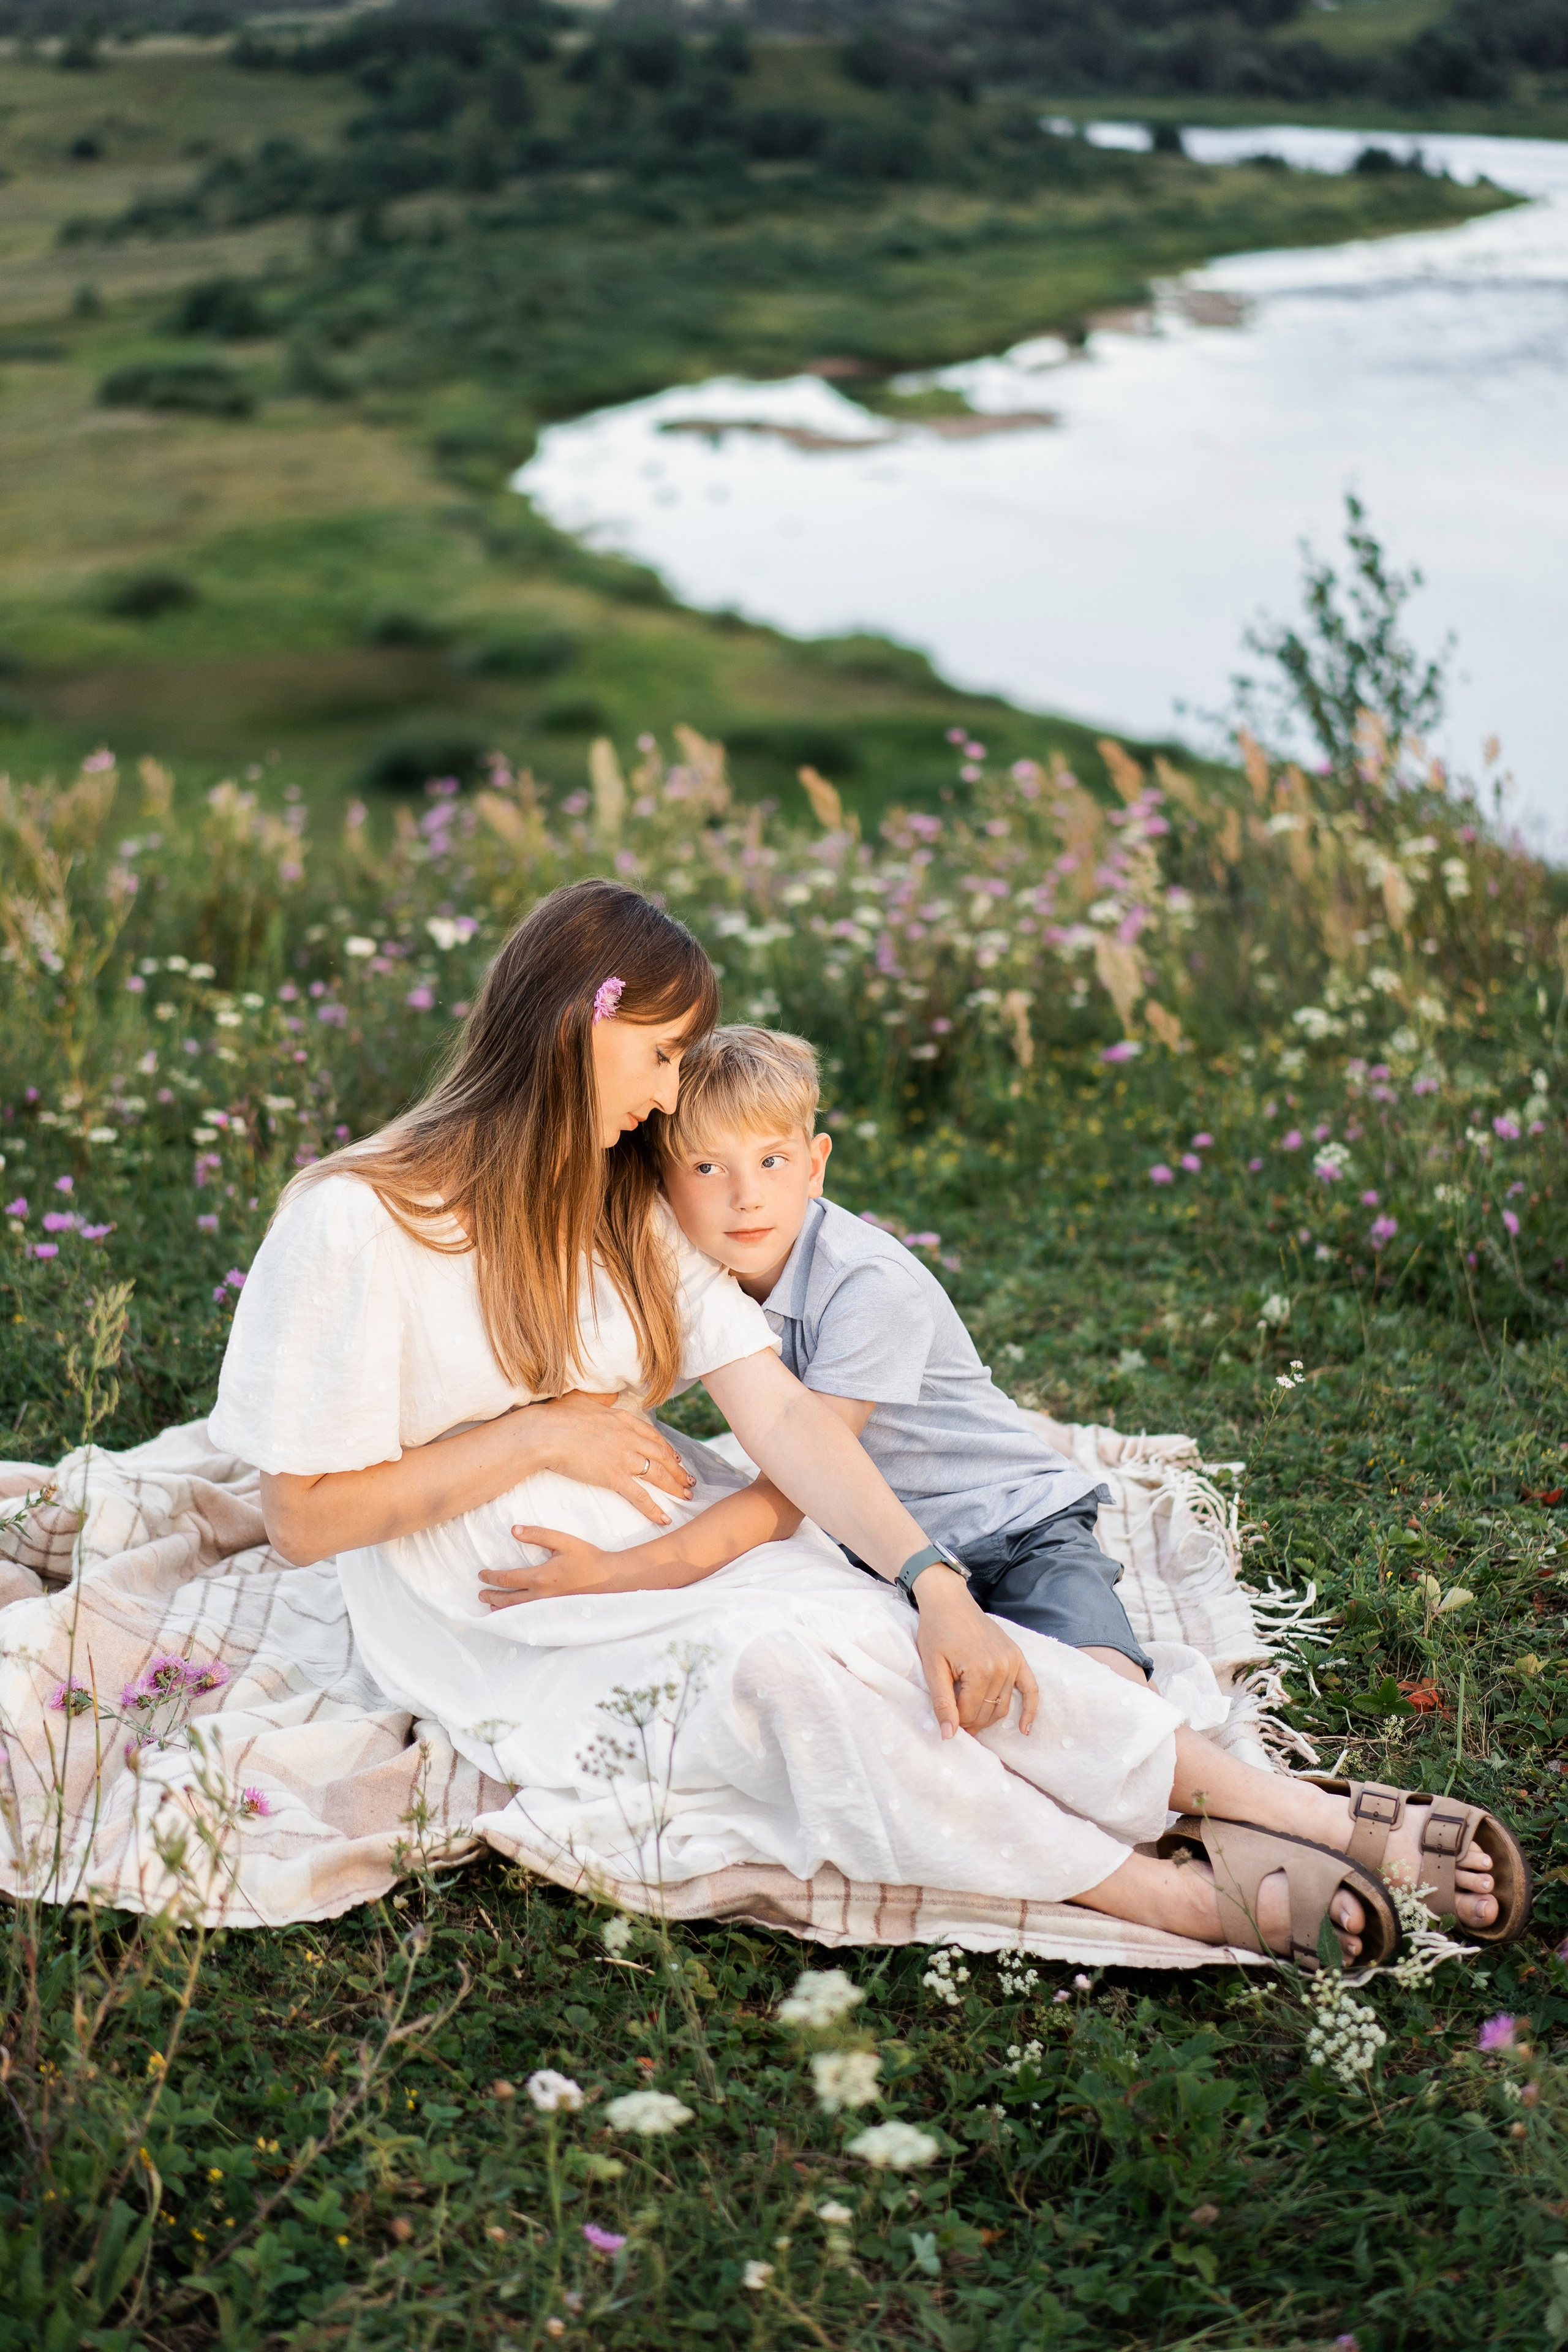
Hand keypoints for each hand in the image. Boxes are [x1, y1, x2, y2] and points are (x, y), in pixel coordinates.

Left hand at [479, 1527, 619, 1608]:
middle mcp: (540, 1596)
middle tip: (480, 1594)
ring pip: (517, 1611)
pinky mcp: (555, 1612)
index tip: (481, 1574)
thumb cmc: (588, 1557)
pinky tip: (514, 1615)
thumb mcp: (563, 1541)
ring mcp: (548, 1607)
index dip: (491, 1577)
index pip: (507, 1579)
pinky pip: (529, 1617)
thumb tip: (514, 1530)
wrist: (609, 1578)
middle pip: (508, 1599)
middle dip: (491, 1596)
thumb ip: (538, 1535)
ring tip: (492, 1606)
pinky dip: (516, 1616)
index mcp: (540, 1577)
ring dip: (501, 1608)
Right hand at [528, 1392, 693, 1525]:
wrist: (547, 1433)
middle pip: (662, 1455)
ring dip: (675, 1486)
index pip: (653, 1436)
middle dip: (678, 1469)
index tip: (676, 1457)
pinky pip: (639, 1496)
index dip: (667, 1448)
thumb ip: (601, 1399)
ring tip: (687, 1496)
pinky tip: (664, 1519)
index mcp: (622, 1420)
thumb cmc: (558, 1417)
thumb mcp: (584, 1400)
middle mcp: (629, 1438)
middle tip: (690, 1480)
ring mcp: (624, 1457)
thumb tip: (611, 1394)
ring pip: (658, 1474)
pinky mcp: (614, 1476)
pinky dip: (654, 1509)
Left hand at [912, 1569, 1038, 1739]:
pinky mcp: (1017, 1656)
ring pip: (1003, 1705)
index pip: (970, 1713)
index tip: (947, 1722)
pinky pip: (1031, 1688)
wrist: (950, 1602)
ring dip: (989, 1717)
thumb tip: (949, 1736)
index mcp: (979, 1671)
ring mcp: (1012, 1661)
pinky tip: (1024, 1728)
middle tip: (957, 1722)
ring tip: (973, 1720)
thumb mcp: (932, 1668)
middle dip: (972, 1722)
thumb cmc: (936, 1632)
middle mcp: (1001, 1667)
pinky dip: (1030, 1709)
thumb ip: (942, 1703)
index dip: (957, 1722)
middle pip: (988, 1712)